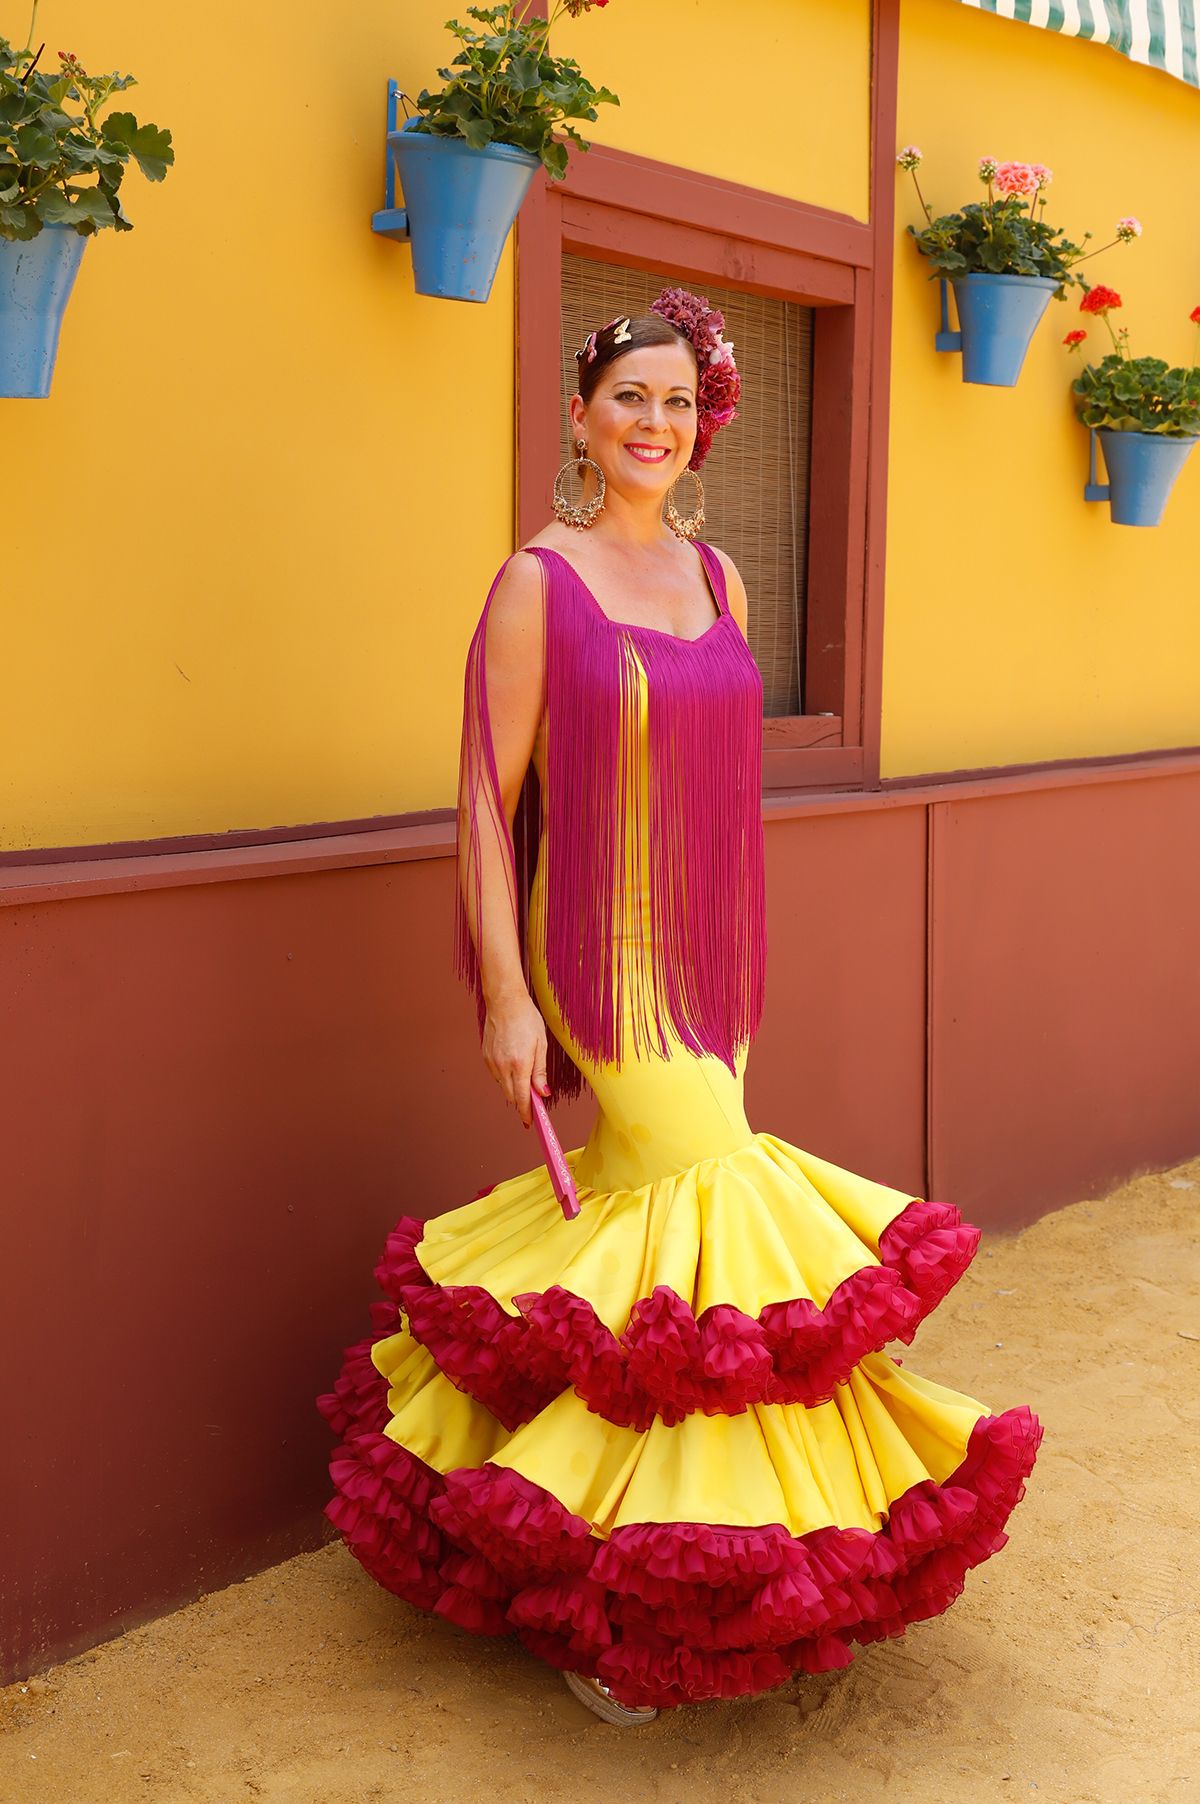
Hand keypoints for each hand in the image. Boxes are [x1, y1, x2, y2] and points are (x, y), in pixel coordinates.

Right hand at [482, 987, 548, 1127]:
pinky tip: (512, 1062)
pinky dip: (505, 1075)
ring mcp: (492, 1062)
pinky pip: (496, 1075)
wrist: (505, 1002)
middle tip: (533, 1100)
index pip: (523, 1098)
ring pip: (503, 1086)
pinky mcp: (485, 1057)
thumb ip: (540, 1071)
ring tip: (524, 1071)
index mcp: (520, 1064)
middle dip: (522, 1101)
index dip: (526, 1113)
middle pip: (512, 1096)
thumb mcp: (541, 1044)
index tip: (530, 1122)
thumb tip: (543, 1092)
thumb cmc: (526, 1019)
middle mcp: (503, 1066)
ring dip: (514, 1087)